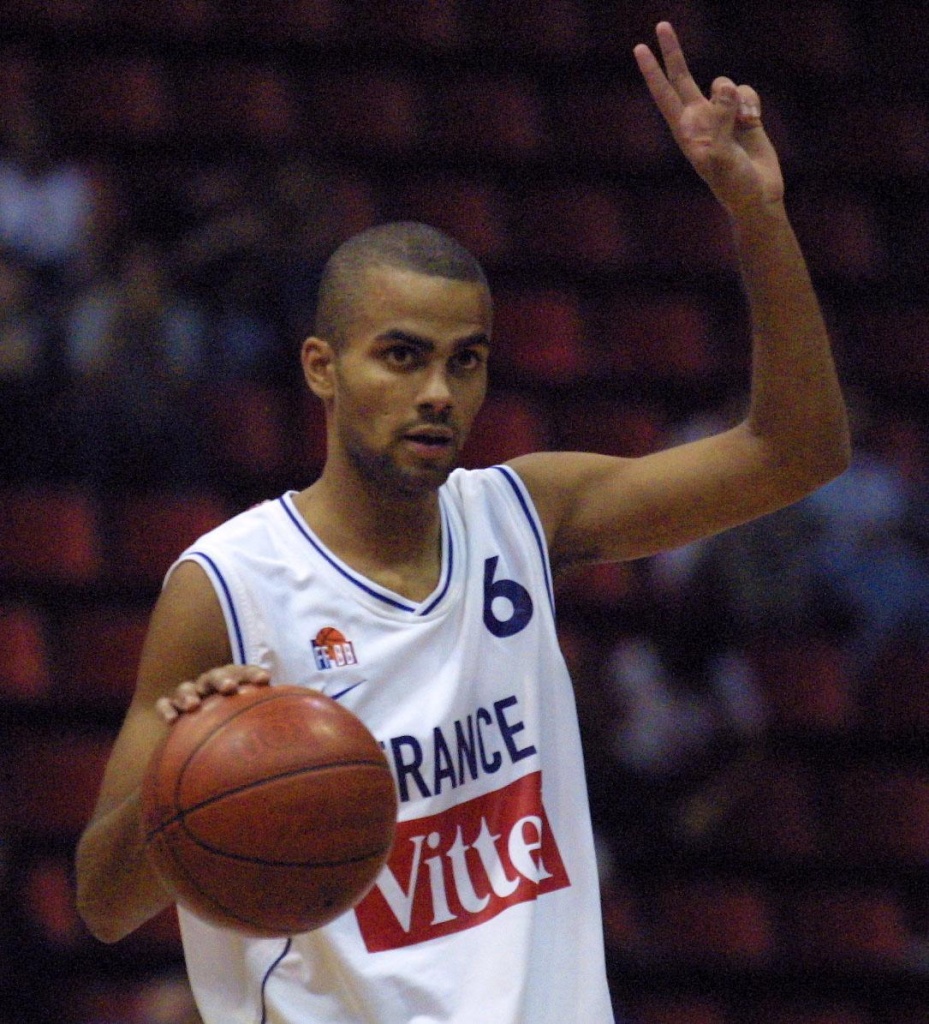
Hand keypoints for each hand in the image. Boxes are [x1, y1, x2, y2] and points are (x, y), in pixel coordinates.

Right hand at [155, 664, 270, 722]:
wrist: (204, 730)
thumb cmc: (236, 722)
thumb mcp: (254, 719)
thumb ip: (271, 720)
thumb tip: (303, 733)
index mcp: (233, 681)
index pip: (244, 672)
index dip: (253, 674)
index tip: (265, 681)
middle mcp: (211, 685)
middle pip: (216, 675)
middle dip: (222, 679)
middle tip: (229, 689)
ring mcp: (191, 694)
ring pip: (187, 687)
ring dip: (189, 693)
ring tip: (193, 705)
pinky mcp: (172, 707)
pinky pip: (165, 704)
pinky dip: (166, 708)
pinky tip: (170, 720)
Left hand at [634, 22, 783, 215]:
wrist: (758, 196)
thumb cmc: (733, 183)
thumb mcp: (720, 155)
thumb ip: (718, 119)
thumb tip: (720, 87)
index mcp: (685, 130)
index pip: (664, 94)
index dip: (651, 71)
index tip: (639, 49)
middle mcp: (699, 119)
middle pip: (682, 77)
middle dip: (672, 52)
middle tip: (661, 25)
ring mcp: (721, 115)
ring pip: (724, 83)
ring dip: (736, 98)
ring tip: (743, 124)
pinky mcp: (743, 114)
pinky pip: (745, 91)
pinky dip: (752, 103)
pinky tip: (754, 123)